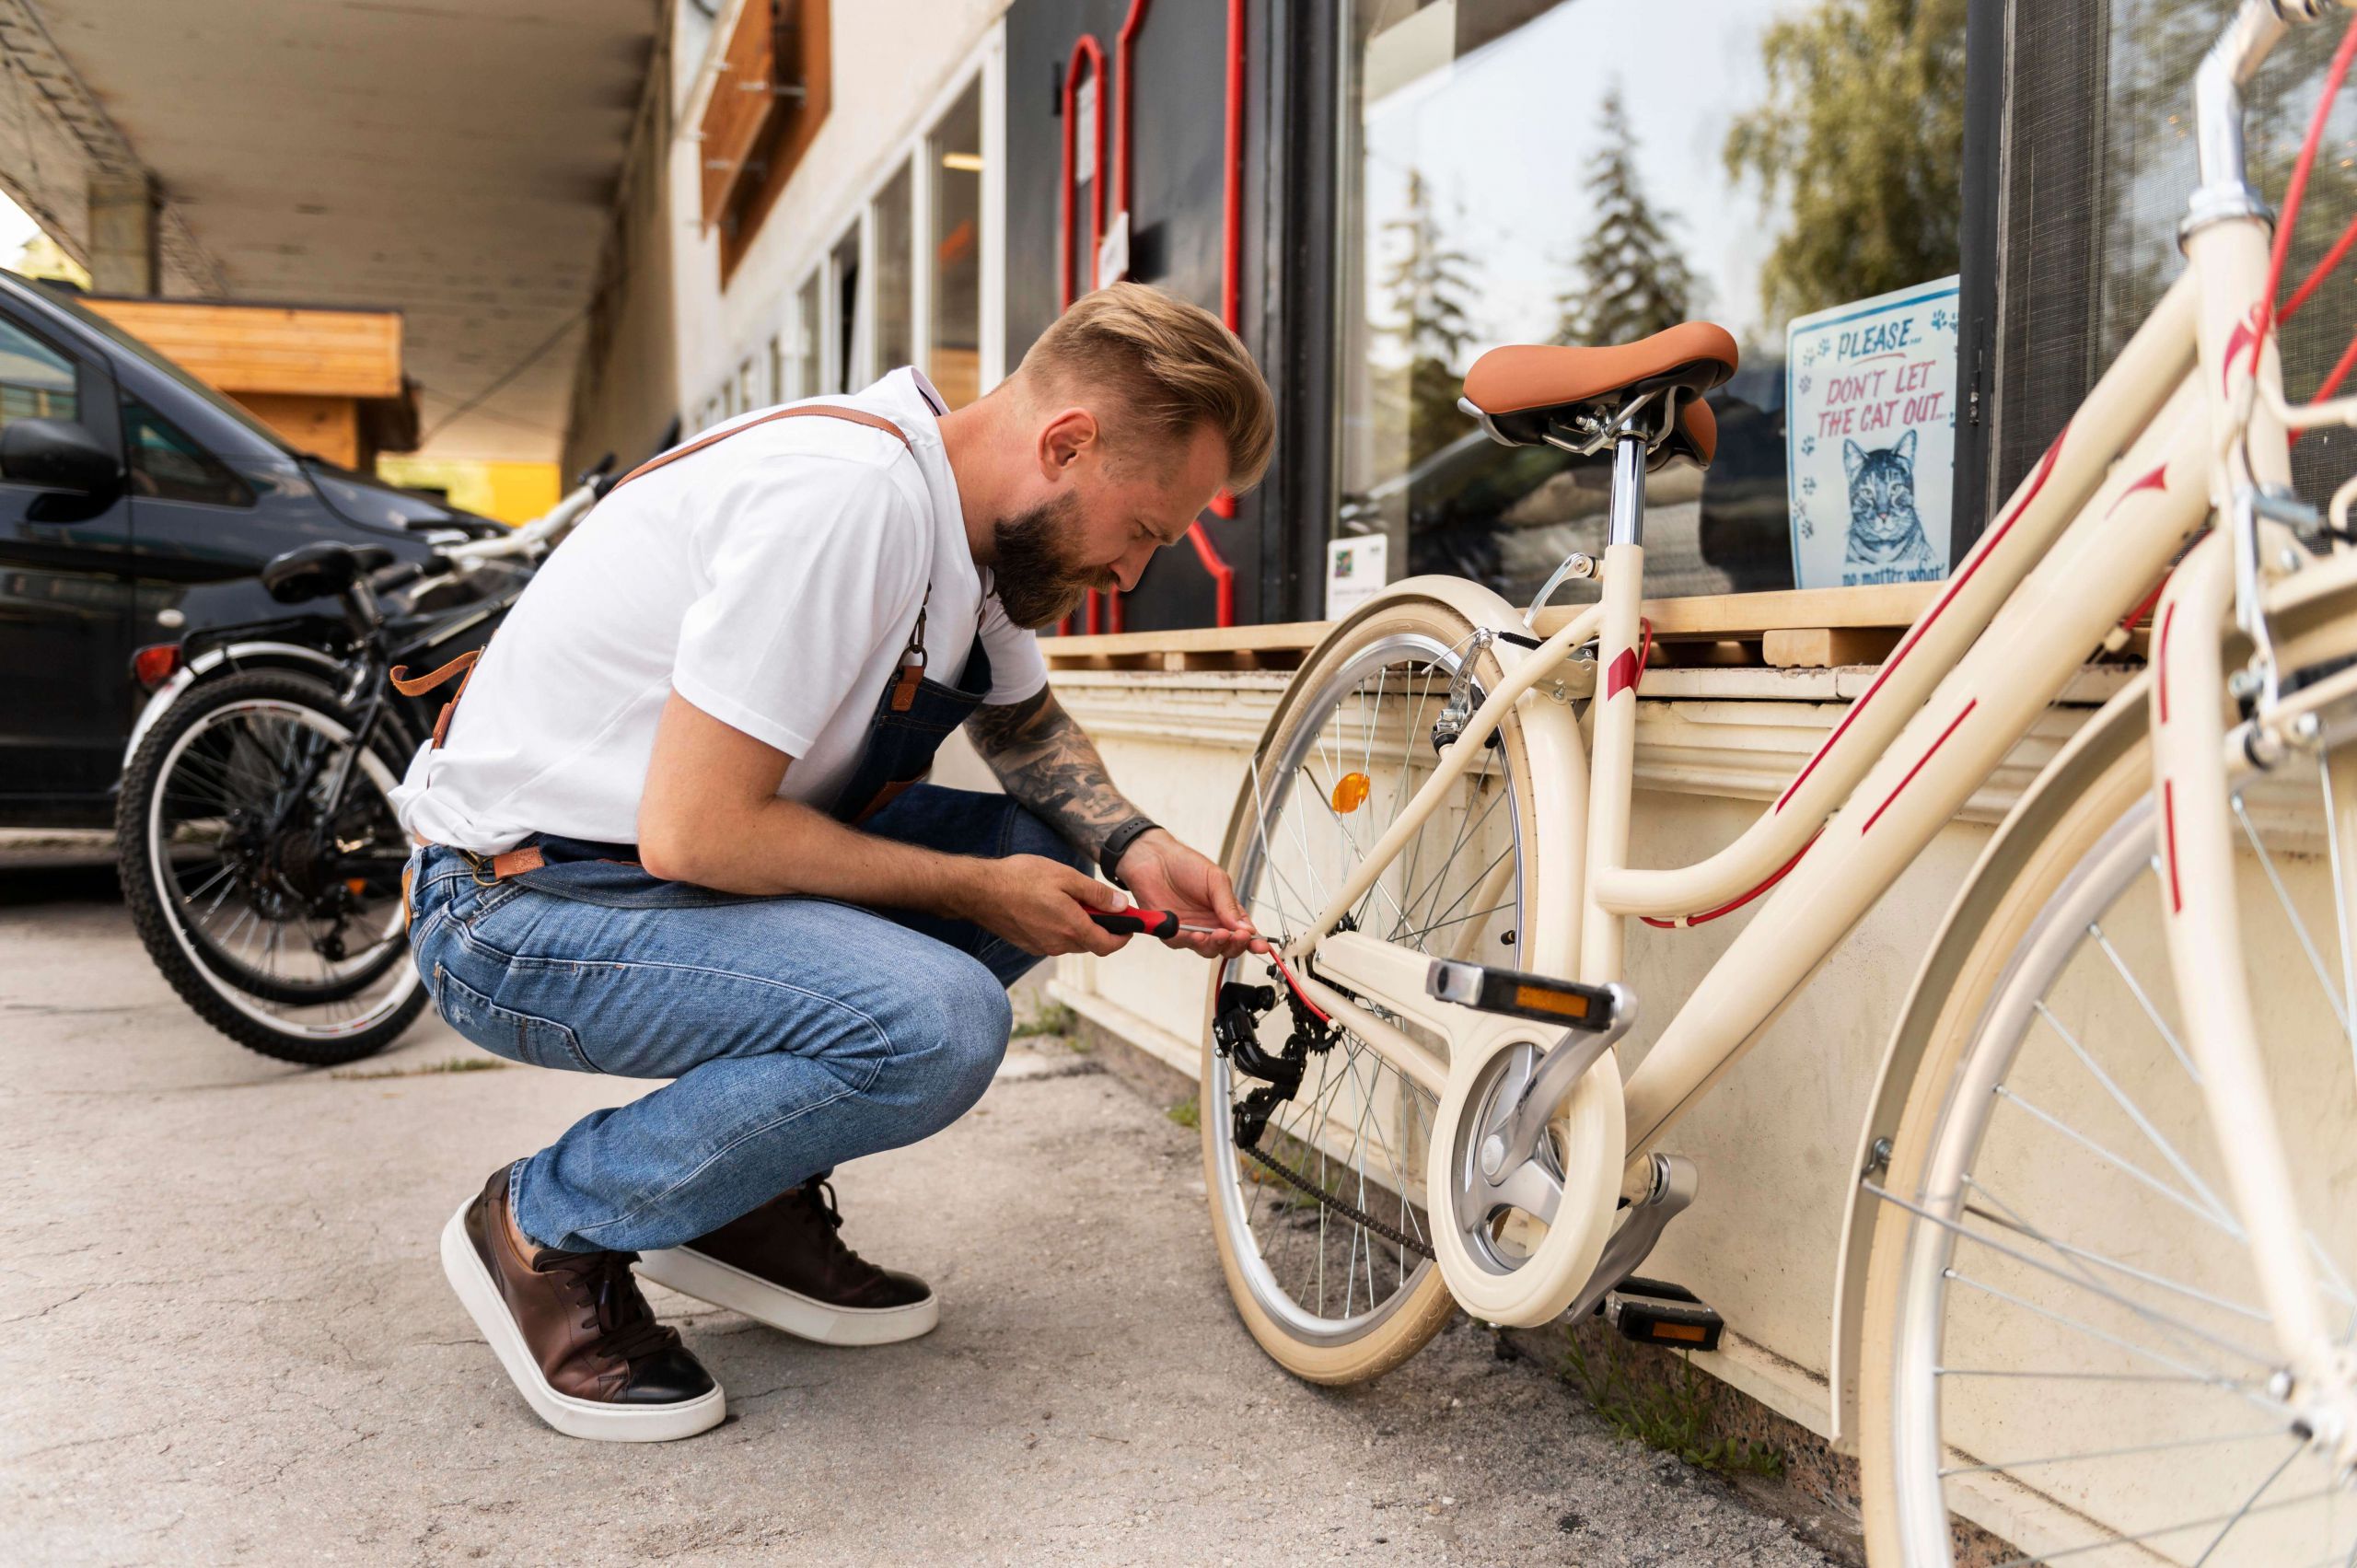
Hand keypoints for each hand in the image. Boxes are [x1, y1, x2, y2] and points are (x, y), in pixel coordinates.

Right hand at [960, 854, 1130, 957]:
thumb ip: (1096, 894)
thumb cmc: (1021, 879)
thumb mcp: (1065, 877)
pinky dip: (1061, 926)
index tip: (1130, 923)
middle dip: (1100, 926)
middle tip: (1099, 901)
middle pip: (1091, 943)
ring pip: (1072, 940)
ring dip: (1079, 925)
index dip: (1124, 935)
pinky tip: (1050, 905)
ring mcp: (1041, 947)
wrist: (979, 890)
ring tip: (1070, 898)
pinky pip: (1054, 938)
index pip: (1109, 945)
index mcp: (1072, 929)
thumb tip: (1121, 906)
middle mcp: (1058, 944)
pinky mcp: (1028, 944)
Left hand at [1111, 829, 1264, 959]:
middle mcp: (1211, 924)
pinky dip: (1191, 942)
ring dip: (1215, 945)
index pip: (1244, 932)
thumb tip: (1246, 928)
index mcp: (1226, 912)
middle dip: (1236, 945)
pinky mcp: (1172, 933)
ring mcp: (1192, 930)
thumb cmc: (1186, 865)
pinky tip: (1196, 934)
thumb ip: (1229, 905)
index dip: (1254, 941)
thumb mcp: (1216, 880)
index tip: (1260, 946)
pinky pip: (1183, 944)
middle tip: (1238, 937)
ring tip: (1218, 934)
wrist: (1155, 859)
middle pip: (1229, 947)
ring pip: (1208, 950)